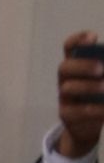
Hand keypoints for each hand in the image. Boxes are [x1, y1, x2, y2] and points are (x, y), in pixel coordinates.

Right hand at [60, 29, 103, 159]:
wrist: (89, 124)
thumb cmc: (98, 93)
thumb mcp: (103, 76)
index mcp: (76, 63)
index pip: (69, 46)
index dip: (78, 40)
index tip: (93, 38)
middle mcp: (65, 78)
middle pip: (64, 67)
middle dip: (82, 66)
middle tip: (101, 69)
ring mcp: (63, 96)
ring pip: (68, 88)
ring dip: (88, 87)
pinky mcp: (65, 115)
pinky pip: (76, 111)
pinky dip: (93, 109)